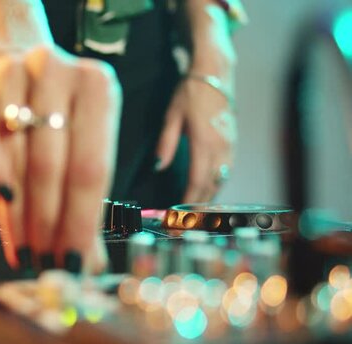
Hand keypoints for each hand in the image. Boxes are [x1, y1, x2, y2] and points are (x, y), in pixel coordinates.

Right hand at [0, 45, 121, 272]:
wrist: (14, 72)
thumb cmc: (56, 119)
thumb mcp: (83, 145)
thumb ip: (87, 201)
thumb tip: (91, 263)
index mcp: (97, 87)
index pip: (91, 169)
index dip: (81, 222)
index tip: (75, 263)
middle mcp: (55, 72)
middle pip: (51, 166)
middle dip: (47, 225)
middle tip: (45, 262)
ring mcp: (12, 75)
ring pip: (13, 157)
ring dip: (17, 213)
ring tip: (24, 248)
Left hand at [155, 75, 236, 202]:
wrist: (216, 74)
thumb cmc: (190, 92)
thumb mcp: (171, 115)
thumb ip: (165, 142)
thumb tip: (158, 166)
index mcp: (204, 142)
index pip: (197, 180)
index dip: (189, 200)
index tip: (179, 214)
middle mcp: (221, 147)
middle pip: (211, 185)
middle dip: (199, 206)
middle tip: (185, 221)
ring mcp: (230, 145)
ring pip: (222, 180)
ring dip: (209, 197)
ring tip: (196, 212)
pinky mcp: (233, 142)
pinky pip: (227, 170)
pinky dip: (217, 184)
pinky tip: (208, 191)